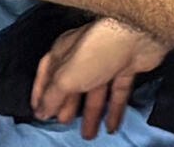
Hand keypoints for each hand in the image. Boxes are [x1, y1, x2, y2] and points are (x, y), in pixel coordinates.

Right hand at [31, 18, 169, 138]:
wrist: (135, 37)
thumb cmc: (94, 53)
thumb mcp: (66, 78)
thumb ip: (52, 96)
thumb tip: (40, 112)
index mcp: (62, 52)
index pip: (46, 74)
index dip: (40, 93)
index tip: (38, 112)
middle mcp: (82, 56)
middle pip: (71, 85)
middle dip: (67, 106)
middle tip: (64, 124)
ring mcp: (105, 62)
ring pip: (95, 93)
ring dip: (91, 115)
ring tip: (89, 135)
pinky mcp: (126, 68)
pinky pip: (117, 94)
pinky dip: (114, 111)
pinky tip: (111, 128)